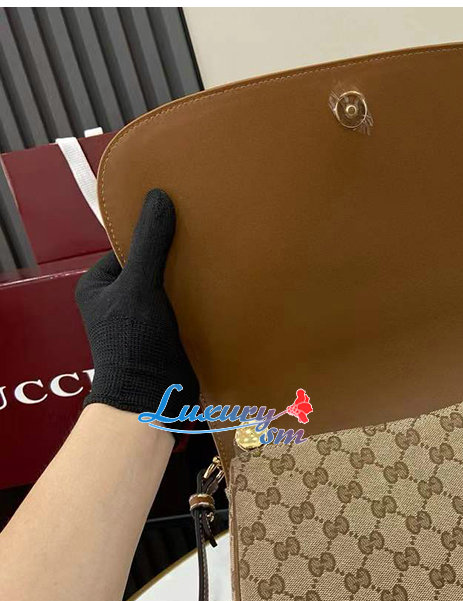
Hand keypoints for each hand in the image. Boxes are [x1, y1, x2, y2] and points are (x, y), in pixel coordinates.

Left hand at [76, 189, 198, 416]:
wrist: (151, 399)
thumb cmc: (134, 341)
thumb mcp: (139, 286)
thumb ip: (150, 244)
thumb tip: (159, 196)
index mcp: (98, 286)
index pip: (129, 248)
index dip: (153, 235)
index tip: (182, 222)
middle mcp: (117, 303)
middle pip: (151, 267)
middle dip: (176, 259)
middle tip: (205, 241)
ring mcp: (142, 322)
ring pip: (170, 290)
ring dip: (191, 283)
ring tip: (218, 265)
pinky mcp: (165, 338)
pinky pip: (183, 311)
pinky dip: (199, 304)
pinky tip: (220, 293)